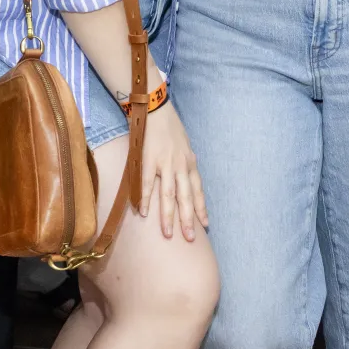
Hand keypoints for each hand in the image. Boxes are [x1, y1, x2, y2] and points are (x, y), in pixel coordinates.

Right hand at [140, 104, 207, 240]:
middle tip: (190, 239)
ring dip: (168, 216)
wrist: (155, 108)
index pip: (198, 190)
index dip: (201, 208)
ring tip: (168, 233)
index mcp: (190, 163)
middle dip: (188, 219)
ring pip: (168, 195)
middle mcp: (180, 166)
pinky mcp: (148, 160)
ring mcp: (165, 164)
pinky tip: (142, 212)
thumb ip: (186, 162)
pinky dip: (144, 199)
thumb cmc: (170, 127)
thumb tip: (188, 176)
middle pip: (186, 197)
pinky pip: (146, 183)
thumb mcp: (185, 145)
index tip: (205, 225)